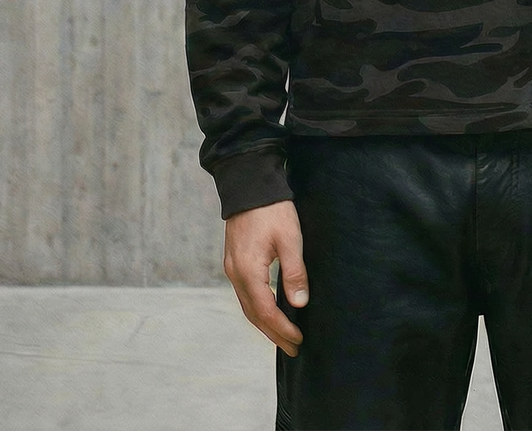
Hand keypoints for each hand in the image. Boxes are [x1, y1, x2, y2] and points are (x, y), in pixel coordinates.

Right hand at [223, 200, 308, 356]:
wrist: (249, 183)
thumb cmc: (272, 209)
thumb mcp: (290, 238)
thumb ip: (294, 271)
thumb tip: (299, 303)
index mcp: (248, 271)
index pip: (265, 311)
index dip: (282, 328)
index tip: (298, 340)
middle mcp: (235, 274)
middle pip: (253, 314)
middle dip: (273, 333)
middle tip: (293, 348)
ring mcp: (232, 268)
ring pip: (247, 305)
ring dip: (265, 323)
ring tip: (283, 336)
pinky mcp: (234, 261)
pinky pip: (245, 294)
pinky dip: (258, 308)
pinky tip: (270, 310)